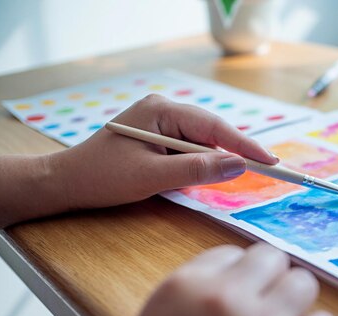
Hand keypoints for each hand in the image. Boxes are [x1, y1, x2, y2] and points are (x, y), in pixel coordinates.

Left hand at [51, 94, 277, 210]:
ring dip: (216, 160)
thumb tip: (239, 165)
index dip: (244, 145)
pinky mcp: (158, 138)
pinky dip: (201, 164)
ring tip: (239, 174)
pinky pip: (189, 149)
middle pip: (211, 132)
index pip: (213, 126)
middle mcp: (163, 110)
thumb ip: (197, 170)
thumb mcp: (152, 176)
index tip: (271, 161)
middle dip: (234, 152)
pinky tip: (207, 174)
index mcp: (161, 110)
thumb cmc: (103, 178)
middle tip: (265, 171)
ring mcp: (160, 123)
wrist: (66, 183)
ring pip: (202, 142)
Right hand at [98, 243, 335, 315]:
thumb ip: (190, 294)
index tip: (241, 292)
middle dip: (271, 279)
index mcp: (184, 286)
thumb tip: (228, 280)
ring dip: (295, 302)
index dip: (238, 275)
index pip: (232, 253)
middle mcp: (224, 298)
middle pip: (271, 257)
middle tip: (266, 304)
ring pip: (303, 282)